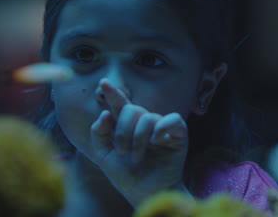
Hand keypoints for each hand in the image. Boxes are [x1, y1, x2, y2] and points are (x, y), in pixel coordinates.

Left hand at [87, 78, 189, 206]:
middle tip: (123, 151)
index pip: (120, 105)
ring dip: (138, 138)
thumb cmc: (127, 176)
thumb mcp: (104, 156)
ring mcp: (161, 128)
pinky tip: (156, 141)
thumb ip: (99, 134)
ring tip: (136, 156)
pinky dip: (162, 127)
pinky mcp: (178, 134)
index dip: (113, 93)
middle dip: (122, 131)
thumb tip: (105, 114)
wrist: (144, 194)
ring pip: (147, 117)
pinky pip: (172, 119)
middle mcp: (145, 124)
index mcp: (128, 126)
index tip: (103, 83)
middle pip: (132, 110)